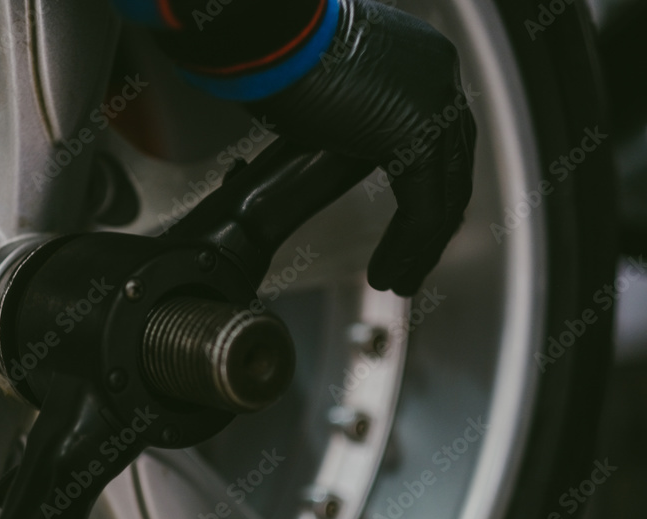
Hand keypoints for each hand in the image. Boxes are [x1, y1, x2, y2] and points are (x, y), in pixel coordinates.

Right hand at [249, 0, 476, 296]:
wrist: (267, 36)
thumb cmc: (276, 54)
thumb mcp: (328, 85)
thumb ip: (355, 113)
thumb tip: (344, 138)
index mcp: (422, 62)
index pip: (440, 139)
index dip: (427, 191)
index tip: (409, 229)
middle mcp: (439, 78)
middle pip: (451, 169)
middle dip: (431, 226)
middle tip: (412, 265)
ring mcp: (434, 103)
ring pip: (443, 195)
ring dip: (419, 248)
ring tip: (398, 282)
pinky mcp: (415, 134)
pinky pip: (424, 208)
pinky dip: (408, 248)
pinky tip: (388, 274)